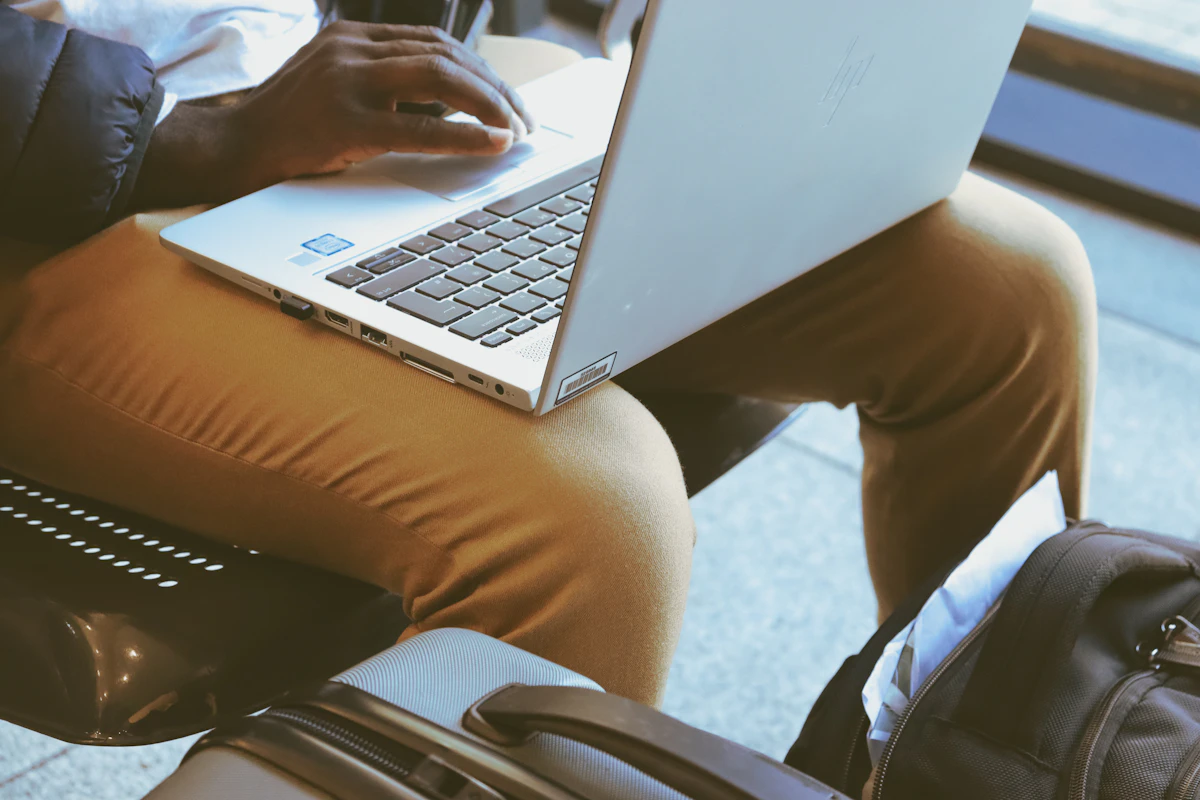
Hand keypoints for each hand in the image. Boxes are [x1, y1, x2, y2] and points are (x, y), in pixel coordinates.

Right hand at [132, 22, 535, 208]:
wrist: (232, 148)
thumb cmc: (292, 127)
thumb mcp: (338, 87)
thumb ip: (386, 85)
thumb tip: (456, 105)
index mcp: (353, 37)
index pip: (434, 43)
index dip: (480, 70)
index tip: (508, 99)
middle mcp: (351, 49)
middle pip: (444, 54)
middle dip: (493, 87)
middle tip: (524, 119)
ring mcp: (344, 81)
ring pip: (438, 78)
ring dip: (487, 104)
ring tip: (514, 130)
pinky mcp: (343, 123)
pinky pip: (418, 128)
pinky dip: (463, 135)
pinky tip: (492, 143)